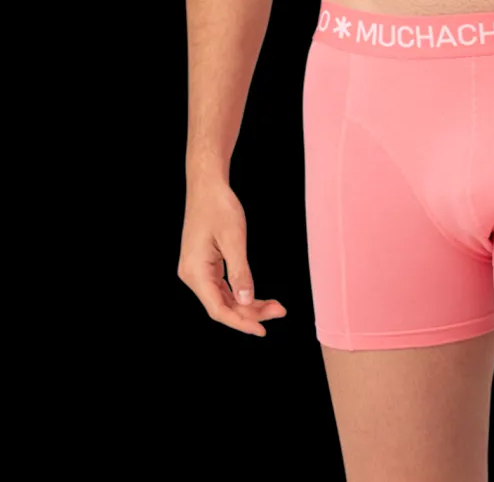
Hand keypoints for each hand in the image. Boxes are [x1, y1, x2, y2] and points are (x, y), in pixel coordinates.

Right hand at [178, 177, 286, 335]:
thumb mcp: (233, 238)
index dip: (241, 322)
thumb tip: (247, 301)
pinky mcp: (204, 265)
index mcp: (195, 272)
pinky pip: (222, 287)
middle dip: (250, 312)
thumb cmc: (218, 206)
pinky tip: (256, 297)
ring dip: (248, 304)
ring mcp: (197, 271)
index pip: (218, 309)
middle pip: (222, 306)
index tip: (262, 330)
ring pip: (224, 298)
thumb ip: (241, 272)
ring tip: (274, 306)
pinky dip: (240, 293)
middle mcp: (192, 276)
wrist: (207, 185)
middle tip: (279, 311)